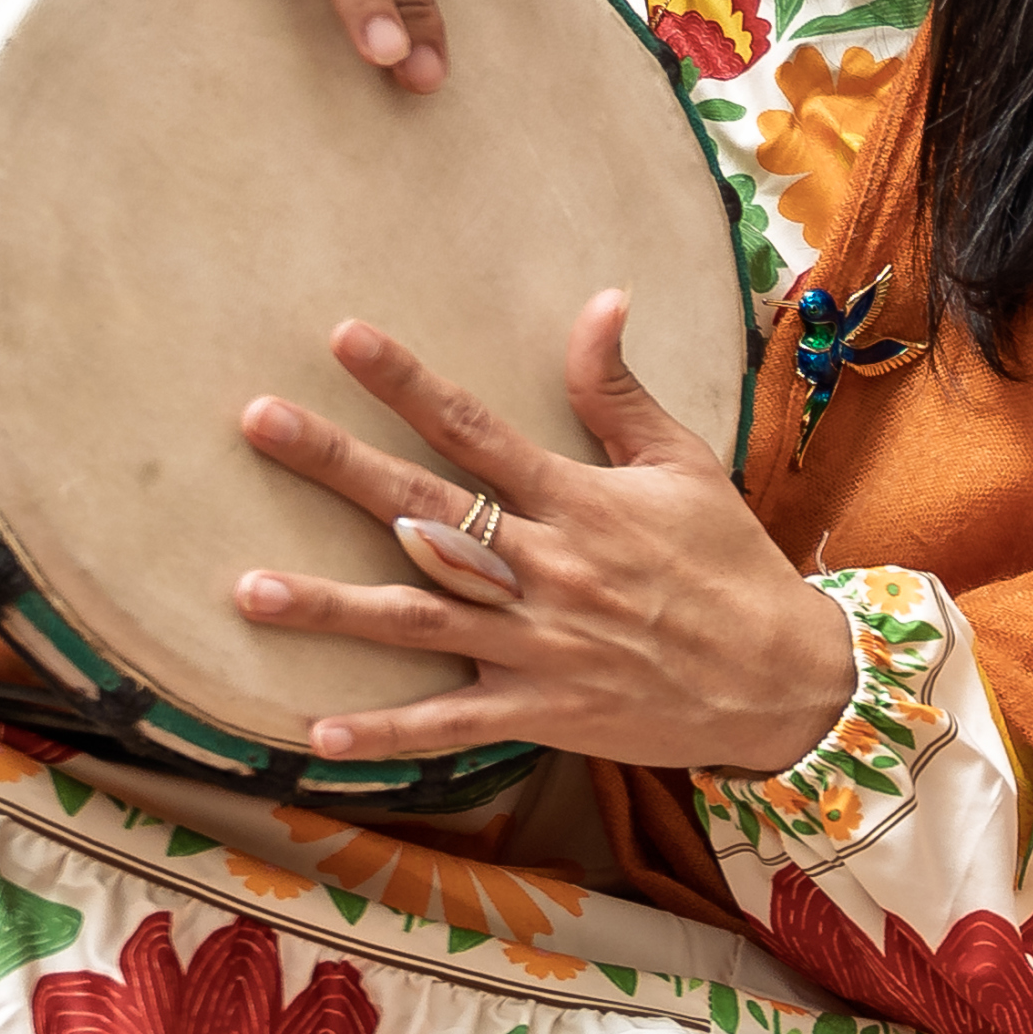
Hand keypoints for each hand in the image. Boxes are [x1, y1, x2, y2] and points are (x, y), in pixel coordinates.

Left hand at [230, 294, 855, 774]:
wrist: (784, 681)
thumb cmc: (730, 567)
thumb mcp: (685, 466)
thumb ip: (620, 392)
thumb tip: (601, 300)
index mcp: (577, 502)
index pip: (474, 428)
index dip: (407, 381)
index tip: (343, 337)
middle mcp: (545, 569)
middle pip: (421, 510)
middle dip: (335, 464)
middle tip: (259, 422)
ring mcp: (537, 646)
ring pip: (415, 621)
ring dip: (330, 606)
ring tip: (249, 589)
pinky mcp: (542, 712)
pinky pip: (451, 728)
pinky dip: (388, 733)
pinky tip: (320, 730)